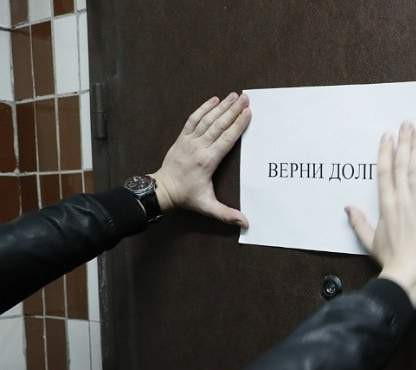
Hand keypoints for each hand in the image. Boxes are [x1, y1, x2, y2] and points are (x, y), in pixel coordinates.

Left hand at [151, 93, 251, 226]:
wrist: (162, 190)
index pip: (226, 138)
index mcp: (208, 160)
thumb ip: (227, 214)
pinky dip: (203, 108)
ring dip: (221, 106)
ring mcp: (189, 140)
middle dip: (233, 110)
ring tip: (234, 95)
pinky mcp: (182, 138)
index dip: (238, 125)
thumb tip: (246, 223)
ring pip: (207, 119)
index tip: (248, 112)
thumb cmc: (187, 197)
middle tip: (245, 97)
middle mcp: (199, 147)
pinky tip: (213, 100)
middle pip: (219, 124)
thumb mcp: (207, 207)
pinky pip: (193, 119)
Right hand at [346, 123, 415, 306]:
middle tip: (406, 124)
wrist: (409, 273)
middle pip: (401, 165)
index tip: (387, 136)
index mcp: (385, 205)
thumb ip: (359, 222)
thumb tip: (347, 207)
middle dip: (404, 142)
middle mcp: (401, 200)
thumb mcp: (370, 242)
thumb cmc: (391, 260)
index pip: (384, 172)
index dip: (386, 152)